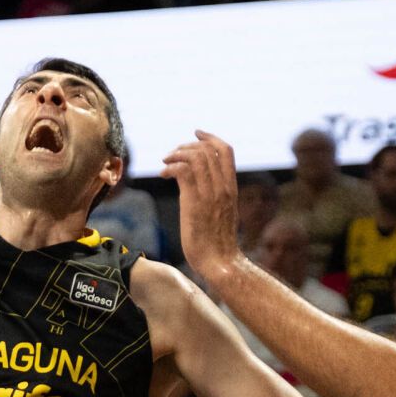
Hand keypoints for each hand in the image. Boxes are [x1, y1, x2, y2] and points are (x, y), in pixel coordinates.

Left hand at [161, 131, 243, 285]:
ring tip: (165, 163)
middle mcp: (223, 187)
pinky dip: (170, 167)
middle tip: (171, 155)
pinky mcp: (194, 202)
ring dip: (176, 154)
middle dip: (186, 146)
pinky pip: (183, 171)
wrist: (219, 262)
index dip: (210, 137)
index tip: (196, 134)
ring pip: (195, 157)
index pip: (226, 150)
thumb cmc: (217, 243)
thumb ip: (215, 196)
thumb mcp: (222, 213)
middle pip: (208, 149)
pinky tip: (163, 175)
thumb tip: (199, 186)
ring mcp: (210, 194)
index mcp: (231, 187)